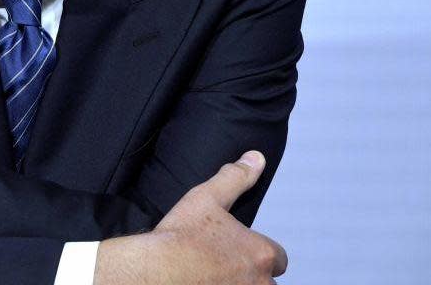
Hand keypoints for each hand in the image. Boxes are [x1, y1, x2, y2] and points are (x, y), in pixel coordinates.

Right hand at [96, 151, 286, 284]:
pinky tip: (201, 283)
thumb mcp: (206, 198)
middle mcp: (260, 283)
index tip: (236, 251)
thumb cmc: (180, 236)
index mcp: (261, 253)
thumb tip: (256, 158)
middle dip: (250, 275)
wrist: (154, 272)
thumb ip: (235, 177)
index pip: (277, 257)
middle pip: (266, 282)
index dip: (258, 253)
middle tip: (220, 267)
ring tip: (209, 277)